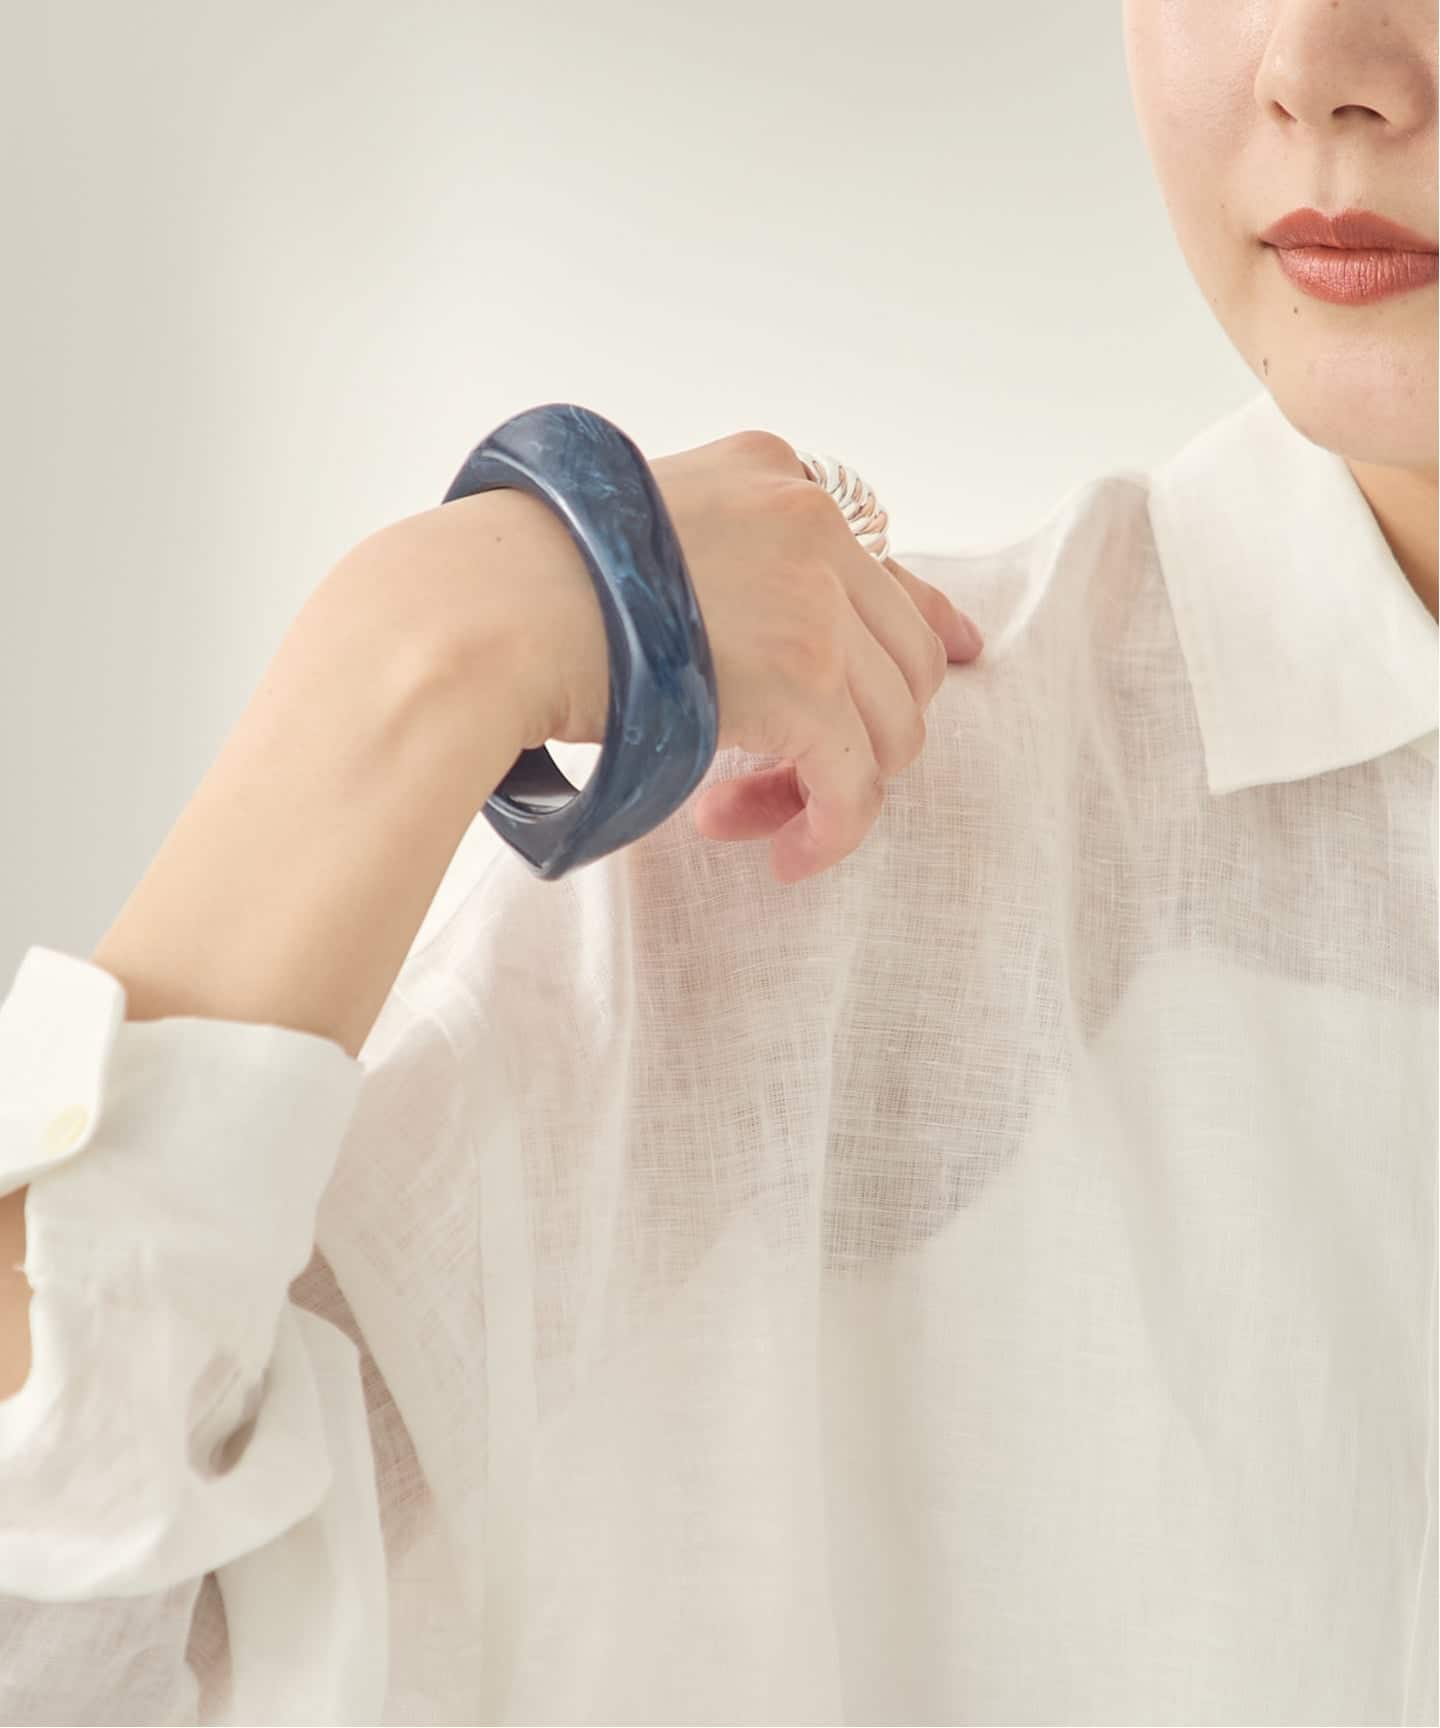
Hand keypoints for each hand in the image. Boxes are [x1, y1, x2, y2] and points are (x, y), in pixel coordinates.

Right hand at [528, 428, 983, 883]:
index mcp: (772, 476)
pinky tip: (783, 854)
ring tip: (741, 816)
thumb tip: (745, 651)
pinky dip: (831, 830)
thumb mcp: (637, 541)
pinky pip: (856, 784)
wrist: (485, 611)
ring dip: (829, 787)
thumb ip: (710, 569)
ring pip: (891, 726)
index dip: (925, 622)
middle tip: (776, 780)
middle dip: (855, 733)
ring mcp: (816, 600)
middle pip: (902, 656)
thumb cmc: (519, 588)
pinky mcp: (805, 681)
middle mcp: (811, 525)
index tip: (956, 654)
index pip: (883, 559)